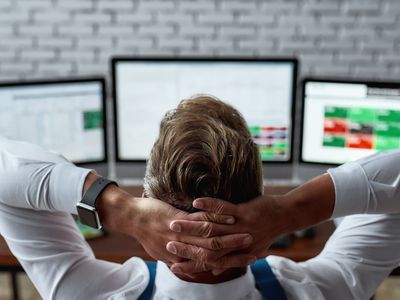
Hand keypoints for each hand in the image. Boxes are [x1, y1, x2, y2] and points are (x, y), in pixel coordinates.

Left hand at [91, 175, 253, 265]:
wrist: (131, 217)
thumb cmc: (146, 232)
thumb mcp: (160, 250)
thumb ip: (175, 256)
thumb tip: (185, 262)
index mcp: (177, 258)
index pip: (206, 264)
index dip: (226, 264)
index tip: (244, 262)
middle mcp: (181, 249)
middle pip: (212, 254)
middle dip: (234, 254)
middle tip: (253, 252)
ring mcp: (180, 234)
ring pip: (209, 239)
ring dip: (230, 238)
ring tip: (247, 236)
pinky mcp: (178, 219)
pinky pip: (200, 220)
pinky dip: (217, 219)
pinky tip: (231, 218)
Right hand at [167, 174, 334, 272]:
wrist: (285, 217)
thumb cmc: (266, 233)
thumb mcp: (250, 251)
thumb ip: (232, 260)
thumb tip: (216, 271)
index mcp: (235, 253)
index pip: (208, 261)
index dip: (189, 262)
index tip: (172, 262)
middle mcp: (235, 243)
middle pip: (205, 246)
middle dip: (184, 244)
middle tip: (166, 242)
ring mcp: (239, 228)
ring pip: (210, 228)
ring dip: (190, 225)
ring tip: (173, 222)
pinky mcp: (244, 213)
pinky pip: (223, 209)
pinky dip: (209, 205)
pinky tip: (196, 202)